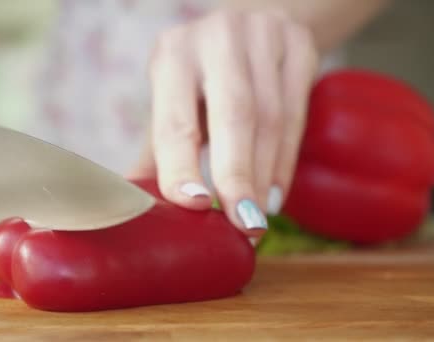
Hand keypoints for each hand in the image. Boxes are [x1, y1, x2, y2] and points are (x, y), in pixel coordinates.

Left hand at [130, 9, 318, 238]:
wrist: (250, 23)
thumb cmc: (202, 77)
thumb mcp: (174, 102)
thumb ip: (159, 152)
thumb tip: (134, 204)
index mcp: (172, 56)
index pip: (176, 120)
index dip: (182, 165)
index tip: (196, 204)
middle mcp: (216, 39)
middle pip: (233, 114)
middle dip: (237, 175)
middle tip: (243, 225)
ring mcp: (262, 35)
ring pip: (270, 118)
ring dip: (263, 176)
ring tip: (254, 219)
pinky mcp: (299, 43)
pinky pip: (297, 111)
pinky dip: (286, 160)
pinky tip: (274, 193)